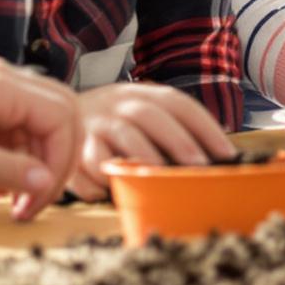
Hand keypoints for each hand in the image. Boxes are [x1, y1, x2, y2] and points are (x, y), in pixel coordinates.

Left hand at [0, 58, 80, 221]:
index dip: (60, 162)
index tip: (41, 198)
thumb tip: (47, 184)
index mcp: (6, 87)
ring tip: (8, 201)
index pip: (62, 118)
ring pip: (30, 124)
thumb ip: (13, 173)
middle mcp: (1, 79)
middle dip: (53, 160)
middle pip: (55, 115)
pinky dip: (7, 156)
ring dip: (28, 163)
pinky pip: (6, 127)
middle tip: (39, 197)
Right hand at [66, 81, 236, 198]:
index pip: (177, 103)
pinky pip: (89, 163)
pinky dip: (103, 179)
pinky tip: (117, 191)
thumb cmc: (114, 122)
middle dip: (177, 140)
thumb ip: (173, 127)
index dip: (204, 126)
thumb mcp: (141, 112)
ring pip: (120, 134)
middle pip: (150, 115)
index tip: (227, 153)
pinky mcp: (73, 147)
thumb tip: (220, 157)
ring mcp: (95, 123)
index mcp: (141, 93)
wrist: (57, 114)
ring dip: (143, 156)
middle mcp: (118, 104)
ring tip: (162, 177)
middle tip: (198, 166)